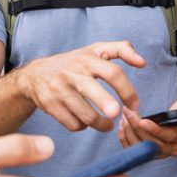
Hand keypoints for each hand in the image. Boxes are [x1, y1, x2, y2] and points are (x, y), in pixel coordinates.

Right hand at [13, 41, 144, 131]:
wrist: (34, 75)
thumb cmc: (72, 63)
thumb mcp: (95, 50)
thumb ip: (121, 50)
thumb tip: (142, 62)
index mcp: (87, 60)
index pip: (111, 73)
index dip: (127, 90)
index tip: (134, 104)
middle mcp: (72, 73)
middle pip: (92, 91)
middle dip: (106, 105)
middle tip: (117, 115)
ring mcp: (59, 90)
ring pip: (84, 115)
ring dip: (101, 124)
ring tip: (107, 124)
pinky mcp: (50, 106)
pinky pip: (73, 124)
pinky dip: (83, 127)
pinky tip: (85, 121)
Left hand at [118, 97, 176, 157]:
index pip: (168, 136)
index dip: (154, 130)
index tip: (142, 121)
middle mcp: (173, 148)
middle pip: (151, 142)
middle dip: (136, 127)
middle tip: (127, 111)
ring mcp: (161, 152)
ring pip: (141, 147)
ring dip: (129, 132)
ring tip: (125, 115)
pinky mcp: (151, 151)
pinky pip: (136, 149)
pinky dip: (126, 138)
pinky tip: (122, 124)